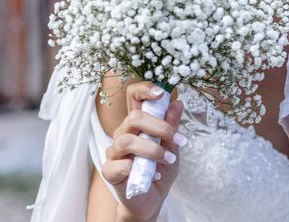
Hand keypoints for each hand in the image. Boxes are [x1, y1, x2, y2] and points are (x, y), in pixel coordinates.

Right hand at [102, 82, 184, 220]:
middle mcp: (123, 132)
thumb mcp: (172, 146)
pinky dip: (141, 169)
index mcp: (138, 123)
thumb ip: (172, 126)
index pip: (134, 96)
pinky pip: (120, 165)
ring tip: (170, 159)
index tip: (162, 93)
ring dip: (153, 149)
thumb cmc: (161, 168)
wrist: (152, 198)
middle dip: (161, 127)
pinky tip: (154, 175)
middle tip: (179, 140)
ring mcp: (115, 151)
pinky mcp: (110, 171)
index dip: (144, 89)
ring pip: (127, 140)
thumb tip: (178, 103)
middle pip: (134, 117)